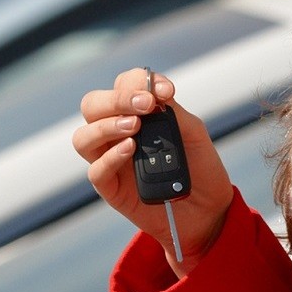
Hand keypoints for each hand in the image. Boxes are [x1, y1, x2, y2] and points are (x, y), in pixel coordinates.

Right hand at [74, 67, 234, 274]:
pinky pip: (96, 170)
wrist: (208, 210)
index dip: (138, 81)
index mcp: (135, 113)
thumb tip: (154, 93)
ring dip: (106, 125)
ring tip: (134, 126)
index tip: (165, 91)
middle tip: (145, 105)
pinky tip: (131, 149)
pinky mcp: (110, 188)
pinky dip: (111, 157)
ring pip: (83, 137)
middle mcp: (116, 132)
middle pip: (92, 105)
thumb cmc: (199, 167)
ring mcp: (110, 160)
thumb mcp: (193, 133)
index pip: (122, 85)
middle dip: (116, 99)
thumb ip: (173, 112)